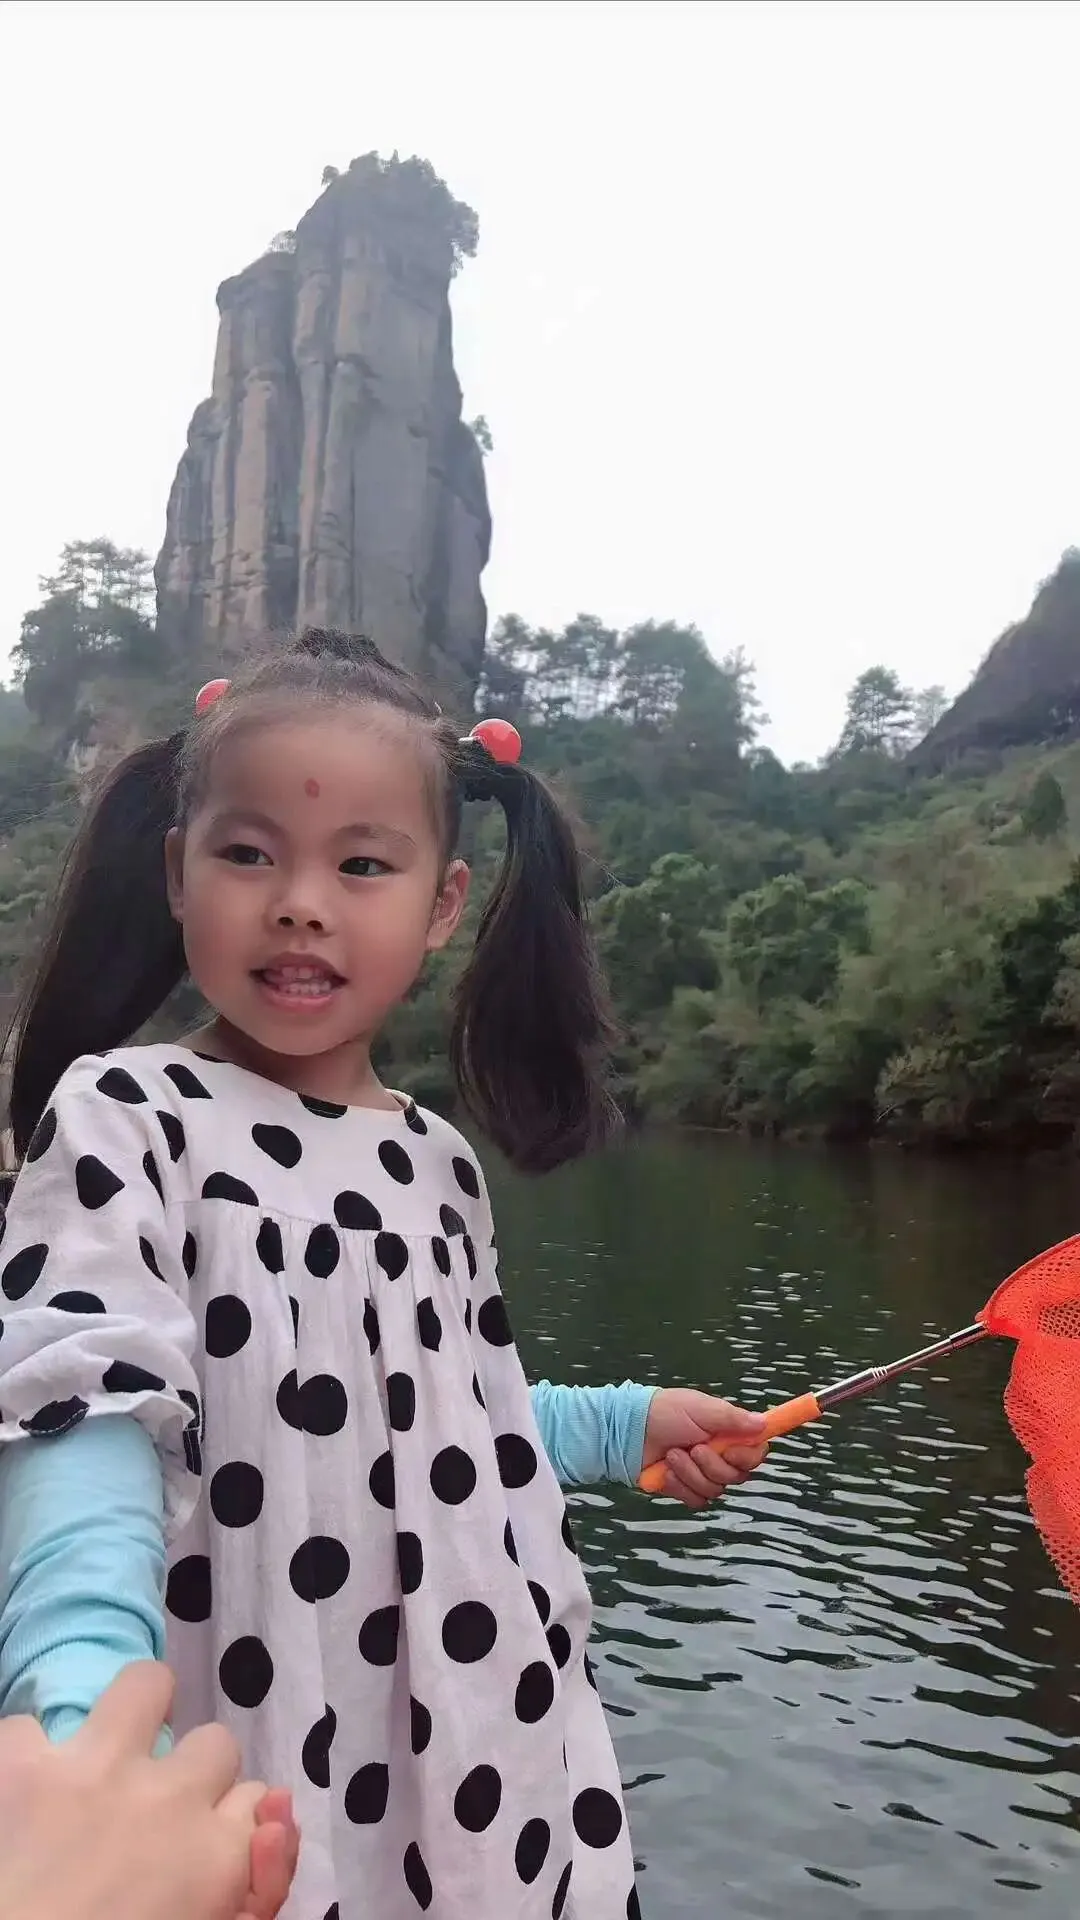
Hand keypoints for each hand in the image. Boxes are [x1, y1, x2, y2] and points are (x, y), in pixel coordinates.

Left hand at [0, 1662, 295, 1919]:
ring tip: (109, 1753)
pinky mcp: (21, 1765)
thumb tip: (271, 1814)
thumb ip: (254, 1886)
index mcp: (218, 1857)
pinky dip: (27, 1760)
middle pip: (216, 1744)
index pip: (259, 1801)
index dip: (229, 1822)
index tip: (203, 1845)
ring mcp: (95, 1769)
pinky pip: (28, 1727)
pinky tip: (23, 1797)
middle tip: (153, 1812)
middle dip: (191, 1772)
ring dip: (132, 1716)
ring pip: (146, 1685)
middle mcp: (171, 1797)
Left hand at [642, 1388, 768, 1508]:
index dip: (747, 1457)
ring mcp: (702, 1473)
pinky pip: (696, 1500)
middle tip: (694, 1448)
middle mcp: (719, 1455)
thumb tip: (763, 1424)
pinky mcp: (685, 1489)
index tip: (732, 1452)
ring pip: (715, 1489)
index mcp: (726, 1434)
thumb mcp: (700, 1409)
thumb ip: (733, 1419)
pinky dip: (681, 1486)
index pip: (755, 1453)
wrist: (629, 1431)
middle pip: (737, 1476)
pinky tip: (667, 1472)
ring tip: (673, 1455)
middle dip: (713, 1465)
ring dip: (692, 1473)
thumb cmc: (664, 1412)